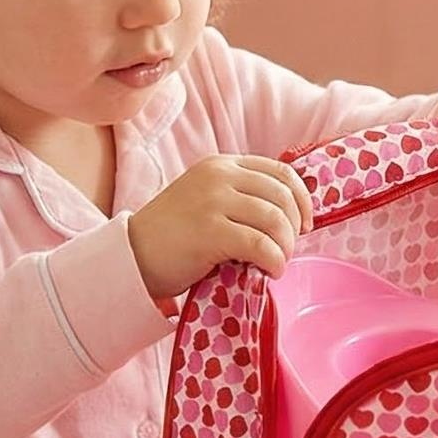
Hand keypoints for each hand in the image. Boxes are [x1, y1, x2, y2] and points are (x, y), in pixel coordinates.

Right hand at [128, 155, 314, 297]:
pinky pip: (261, 246)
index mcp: (221, 165)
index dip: (302, 200)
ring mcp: (213, 202)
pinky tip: (270, 272)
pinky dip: (274, 262)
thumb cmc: (172, 235)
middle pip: (283, 195)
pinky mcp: (210, 232)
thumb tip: (289, 216)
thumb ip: (239, 196)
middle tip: (288, 249)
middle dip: (296, 226)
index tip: (305, 225)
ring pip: (276, 220)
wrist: (131, 256)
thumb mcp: (206, 199)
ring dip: (286, 247)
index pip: (281, 173)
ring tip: (277, 263)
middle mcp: (219, 176)